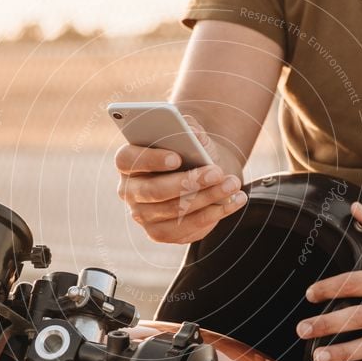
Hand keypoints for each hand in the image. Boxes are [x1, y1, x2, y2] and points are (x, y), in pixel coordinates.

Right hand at [115, 116, 246, 243]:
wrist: (204, 173)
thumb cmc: (192, 151)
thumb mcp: (192, 134)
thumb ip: (190, 127)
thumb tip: (194, 133)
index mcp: (128, 161)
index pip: (127, 160)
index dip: (150, 159)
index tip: (177, 158)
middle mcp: (129, 191)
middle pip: (153, 190)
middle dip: (188, 182)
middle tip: (216, 172)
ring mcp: (143, 215)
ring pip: (173, 211)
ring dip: (207, 198)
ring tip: (232, 184)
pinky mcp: (160, 233)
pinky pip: (186, 229)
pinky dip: (214, 215)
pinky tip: (234, 201)